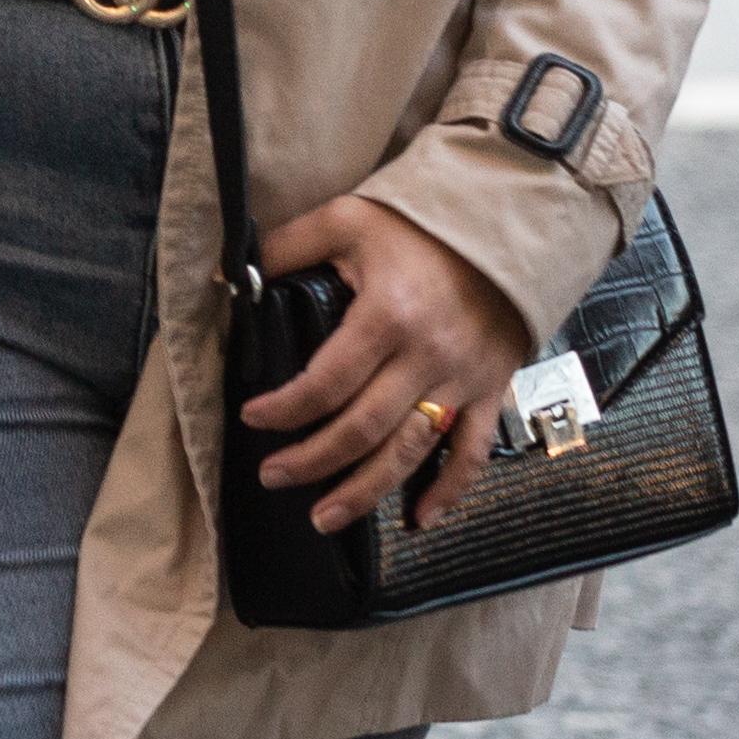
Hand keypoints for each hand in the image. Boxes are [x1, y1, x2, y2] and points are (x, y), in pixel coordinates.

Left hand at [240, 194, 528, 533]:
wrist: (508, 222)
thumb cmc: (419, 222)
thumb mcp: (346, 218)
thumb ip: (287, 246)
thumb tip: (231, 275)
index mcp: (387, 316)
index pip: (327, 381)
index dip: (285, 408)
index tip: (252, 418)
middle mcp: (426, 357)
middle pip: (363, 428)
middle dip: (312, 460)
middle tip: (272, 476)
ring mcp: (462, 380)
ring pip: (411, 452)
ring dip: (366, 491)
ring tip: (323, 517)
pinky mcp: (490, 390)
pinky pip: (472, 452)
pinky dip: (449, 491)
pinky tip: (418, 519)